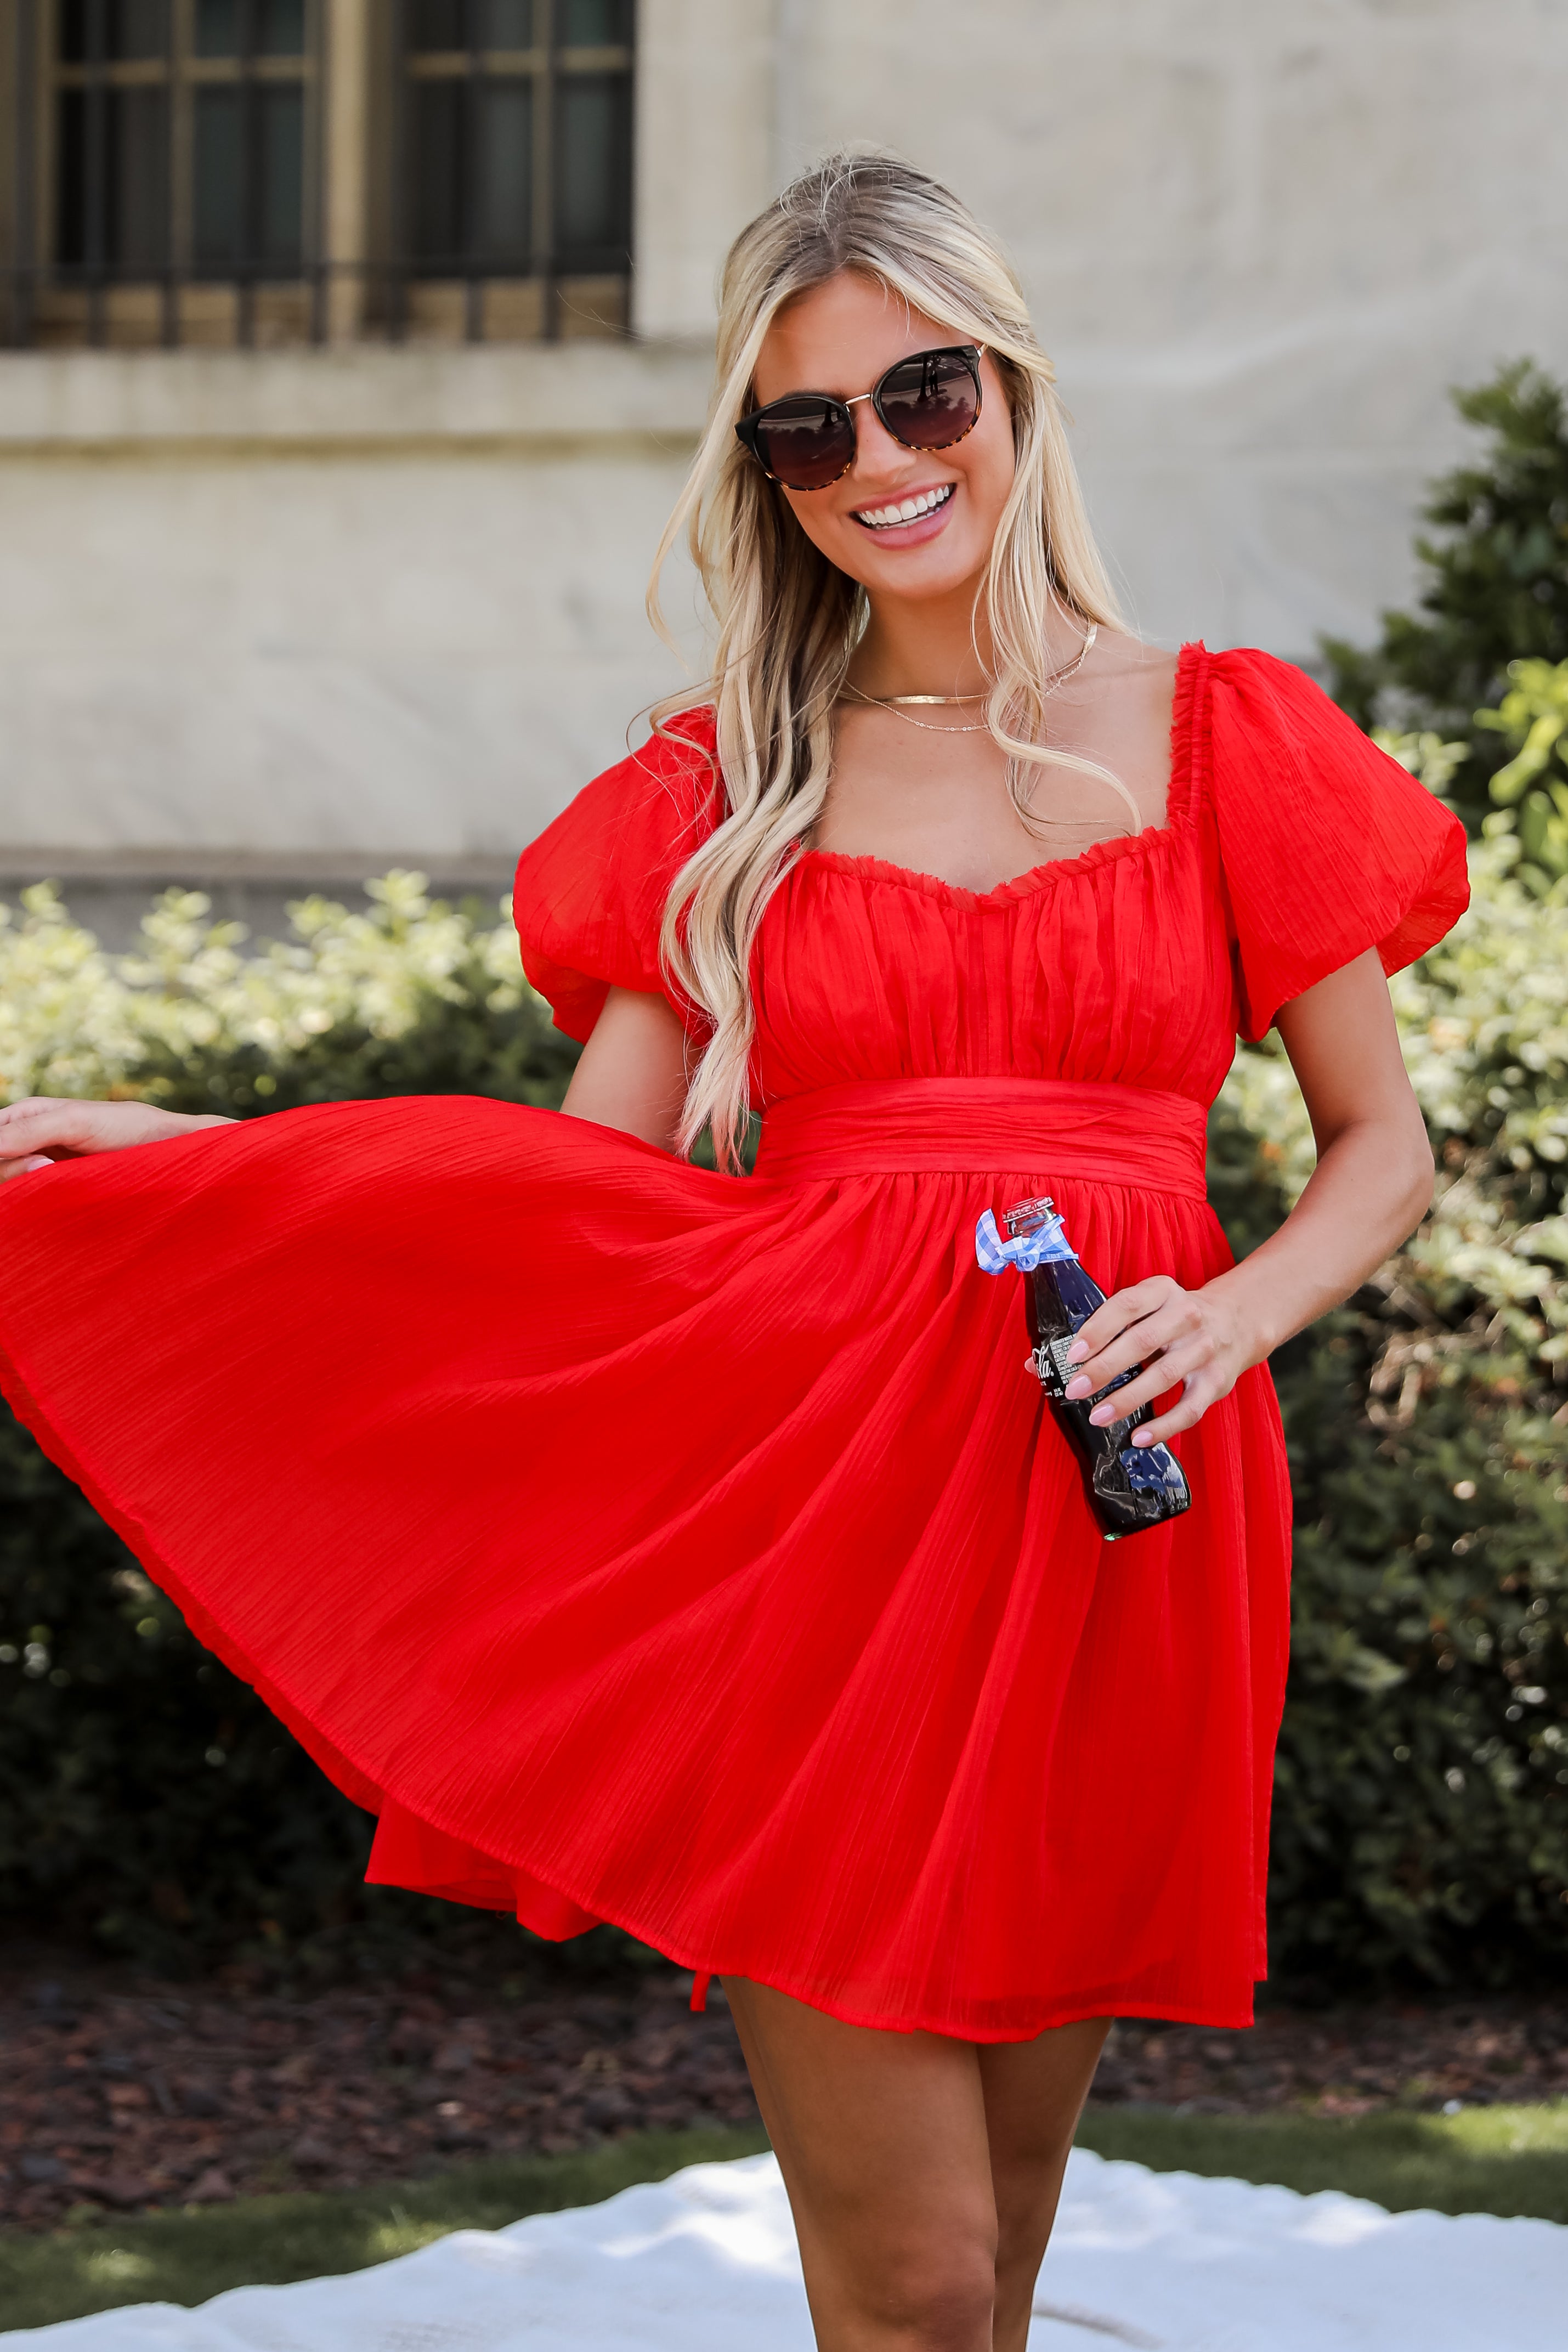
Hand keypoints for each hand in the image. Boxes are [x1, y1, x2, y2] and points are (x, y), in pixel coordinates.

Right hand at [0, 1097, 232, 1182]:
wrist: (166, 1151)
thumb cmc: (126, 1126)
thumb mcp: (75, 1121)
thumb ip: (30, 1131)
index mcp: (27, 1116)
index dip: (0, 1152)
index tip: (26, 1161)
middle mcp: (29, 1140)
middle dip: (11, 1167)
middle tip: (44, 1166)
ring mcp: (43, 1167)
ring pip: (11, 1183)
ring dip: (24, 1183)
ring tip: (54, 1174)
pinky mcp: (59, 1190)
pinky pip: (32, 1199)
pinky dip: (36, 1199)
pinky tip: (54, 1194)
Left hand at [1060, 1274, 1257, 1445]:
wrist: (1238, 1321)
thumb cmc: (1172, 1318)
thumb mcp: (1145, 1308)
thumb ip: (1097, 1330)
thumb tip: (1033, 1364)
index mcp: (1162, 1291)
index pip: (1126, 1305)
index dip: (1097, 1329)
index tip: (1073, 1354)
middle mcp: (1186, 1316)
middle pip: (1142, 1341)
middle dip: (1105, 1368)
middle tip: (1075, 1389)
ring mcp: (1204, 1349)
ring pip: (1164, 1376)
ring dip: (1128, 1398)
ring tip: (1098, 1416)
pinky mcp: (1217, 1381)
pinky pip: (1190, 1408)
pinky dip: (1164, 1426)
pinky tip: (1138, 1437)